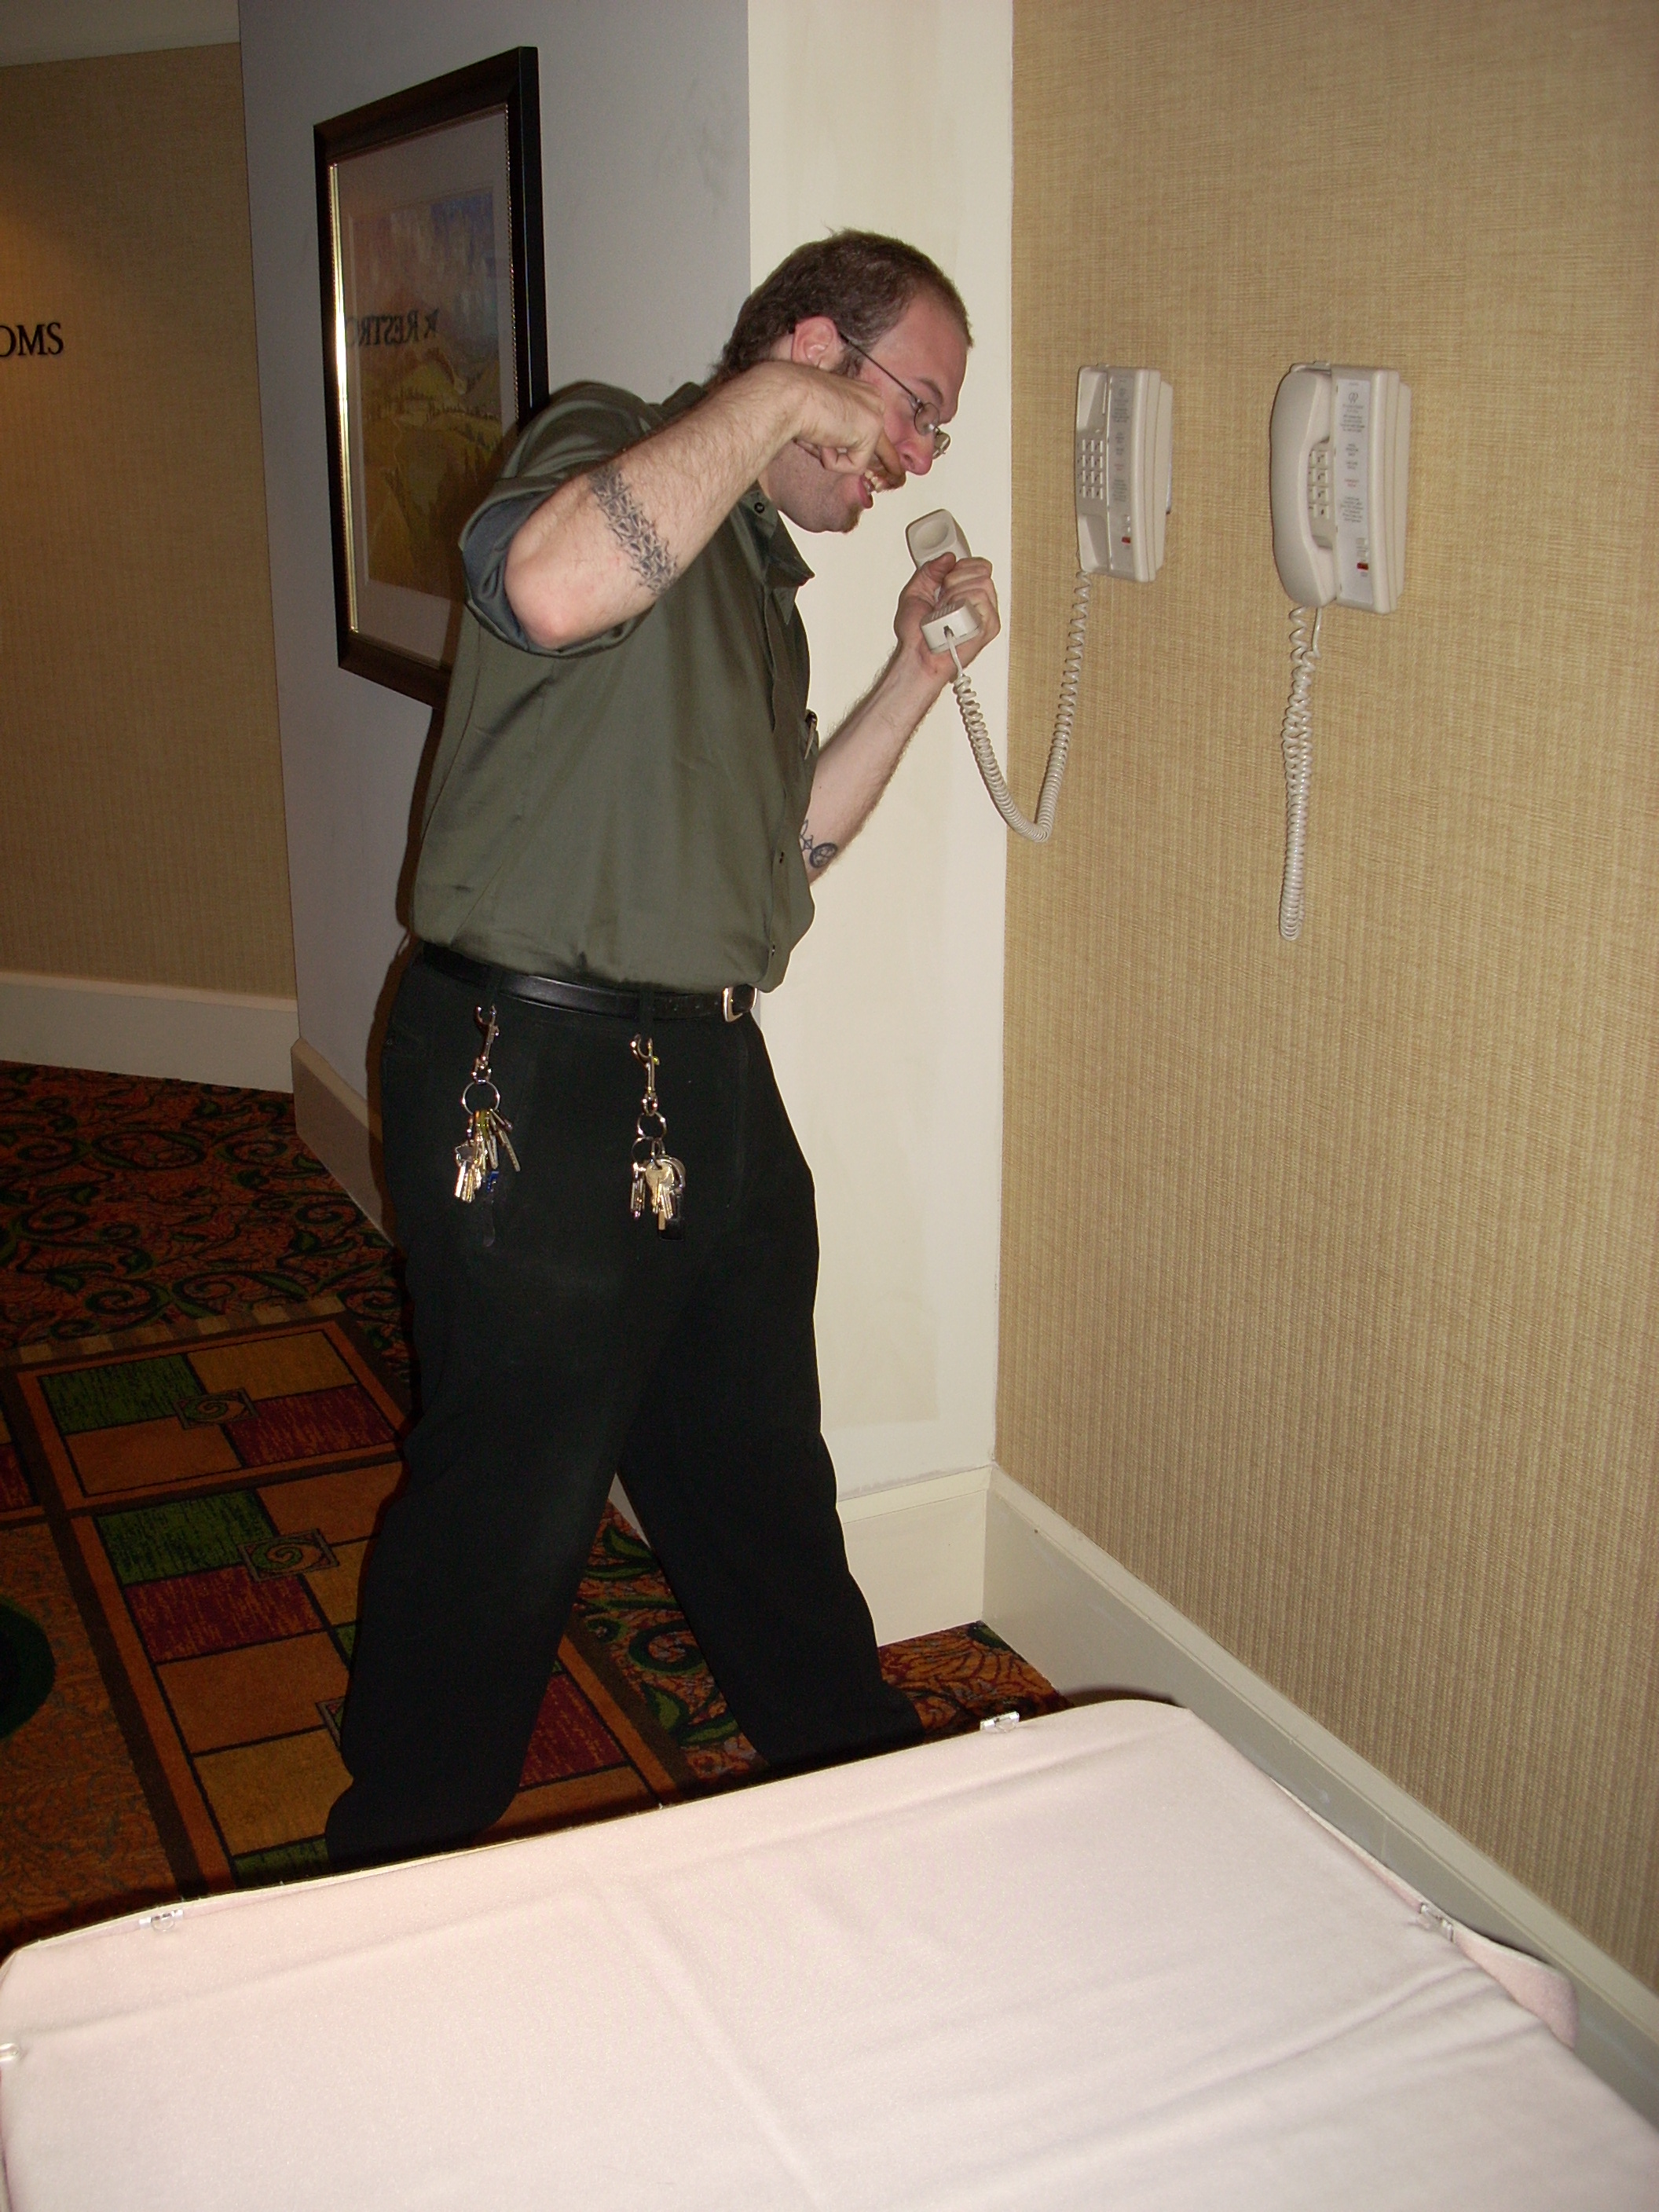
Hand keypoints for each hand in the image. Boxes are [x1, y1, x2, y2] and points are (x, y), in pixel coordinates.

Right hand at [754, 359, 900, 480]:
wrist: (789, 395)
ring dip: (833, 456)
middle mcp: (873, 400)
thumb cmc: (794, 402)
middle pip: (880, 445)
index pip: (874, 426)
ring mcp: (875, 414)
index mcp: (861, 393)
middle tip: (896, 477)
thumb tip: (840, 454)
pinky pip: (854, 466)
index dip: (875, 450)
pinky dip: (833, 462)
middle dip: (881, 463)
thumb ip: (836, 433)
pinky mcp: (871, 431)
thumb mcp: (821, 418)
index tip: (894, 468)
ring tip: (817, 438)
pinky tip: (822, 442)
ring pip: (860, 457)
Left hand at [896, 551, 1000, 673]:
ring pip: (982, 583)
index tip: (943, 583)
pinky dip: (962, 605)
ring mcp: (987, 615)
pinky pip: (982, 600)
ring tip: (946, 612)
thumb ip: (930, 570)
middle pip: (983, 570)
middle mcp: (980, 603)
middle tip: (942, 600)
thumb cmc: (916, 635)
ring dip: (956, 595)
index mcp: (967, 592)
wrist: (916, 656)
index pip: (979, 565)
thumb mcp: (916, 590)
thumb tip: (948, 557)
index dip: (960, 567)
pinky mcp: (989, 627)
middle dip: (955, 580)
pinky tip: (953, 619)